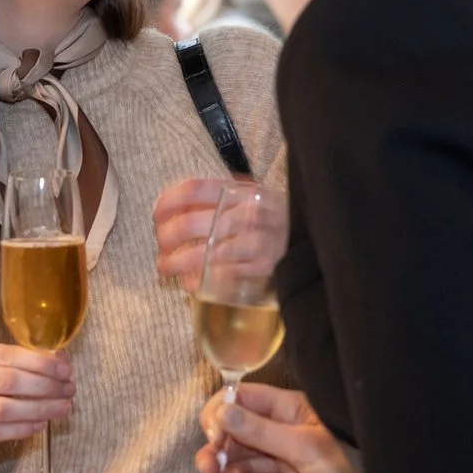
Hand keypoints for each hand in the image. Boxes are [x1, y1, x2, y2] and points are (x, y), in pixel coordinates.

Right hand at [0, 338, 72, 459]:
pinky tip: (39, 425)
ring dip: (38, 409)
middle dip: (44, 386)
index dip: (39, 362)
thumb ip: (9, 363)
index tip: (65, 368)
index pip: (3, 354)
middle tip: (69, 390)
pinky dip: (21, 429)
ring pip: (2, 409)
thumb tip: (58, 360)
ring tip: (62, 408)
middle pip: (5, 381)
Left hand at [152, 178, 285, 289]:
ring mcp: (256, 240)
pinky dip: (200, 280)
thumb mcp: (251, 195)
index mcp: (242, 190)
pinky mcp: (262, 265)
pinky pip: (221, 274)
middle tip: (161, 245)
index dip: (168, 202)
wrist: (315, 235)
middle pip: (191, 224)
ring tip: (165, 267)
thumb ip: (220, 194)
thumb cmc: (273, 216)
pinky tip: (189, 282)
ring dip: (176, 263)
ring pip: (202, 254)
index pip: (194, 190)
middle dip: (166, 237)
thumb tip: (176, 200)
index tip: (157, 214)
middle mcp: (248, 212)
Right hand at [195, 383, 368, 472]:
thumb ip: (260, 431)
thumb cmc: (350, 458)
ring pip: (246, 460)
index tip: (212, 432)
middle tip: (206, 463)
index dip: (222, 412)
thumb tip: (222, 413)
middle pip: (239, 432)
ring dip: (227, 467)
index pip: (244, 399)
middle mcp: (283, 430)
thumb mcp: (303, 443)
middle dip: (219, 445)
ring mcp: (285, 459)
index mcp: (289, 408)